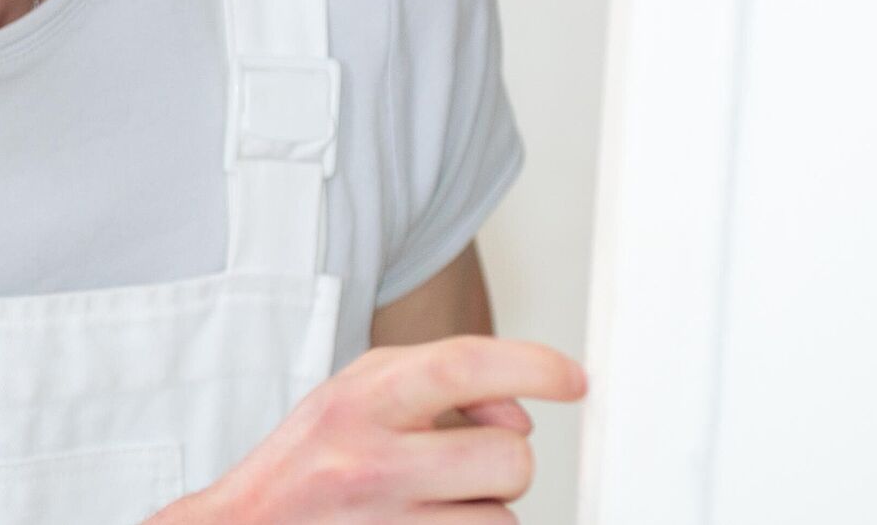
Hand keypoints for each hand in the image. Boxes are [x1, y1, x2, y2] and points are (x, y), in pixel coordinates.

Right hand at [149, 335, 586, 523]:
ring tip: (427, 505)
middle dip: (504, 461)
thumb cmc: (304, 465)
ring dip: (482, 513)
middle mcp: (370, 467)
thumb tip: (519, 415)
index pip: (464, 366)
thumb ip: (435, 383)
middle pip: (509, 457)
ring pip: (505, 519)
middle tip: (466, 465)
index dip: (533, 366)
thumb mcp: (351, 395)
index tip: (572, 380)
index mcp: (357, 404)